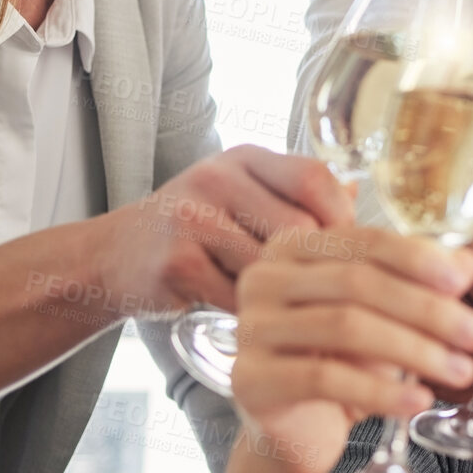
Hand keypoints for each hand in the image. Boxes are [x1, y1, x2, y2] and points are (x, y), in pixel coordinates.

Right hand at [92, 145, 354, 315]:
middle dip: (315, 265)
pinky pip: (237, 297)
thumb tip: (360, 193)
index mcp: (244, 158)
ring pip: (270, 266)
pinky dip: (249, 312)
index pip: (314, 177)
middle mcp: (216, 178)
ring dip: (281, 293)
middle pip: (298, 227)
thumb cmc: (194, 226)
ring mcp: (191, 218)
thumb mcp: (242, 193)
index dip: (341, 217)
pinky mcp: (175, 262)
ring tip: (282, 302)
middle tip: (318, 289)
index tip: (349, 250)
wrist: (112, 257)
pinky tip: (248, 314)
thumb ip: (295, 194)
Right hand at [227, 228, 472, 472]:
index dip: (420, 258)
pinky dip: (380, 388)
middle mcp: (264, 276)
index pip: (366, 240)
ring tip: (461, 372)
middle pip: (358, 282)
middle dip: (427, 309)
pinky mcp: (250, 379)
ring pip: (345, 327)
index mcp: (298, 245)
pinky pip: (324, 377)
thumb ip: (459, 287)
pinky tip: (419, 401)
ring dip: (414, 349)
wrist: (297, 431)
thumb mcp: (402, 317)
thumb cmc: (350, 359)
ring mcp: (249, 328)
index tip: (467, 279)